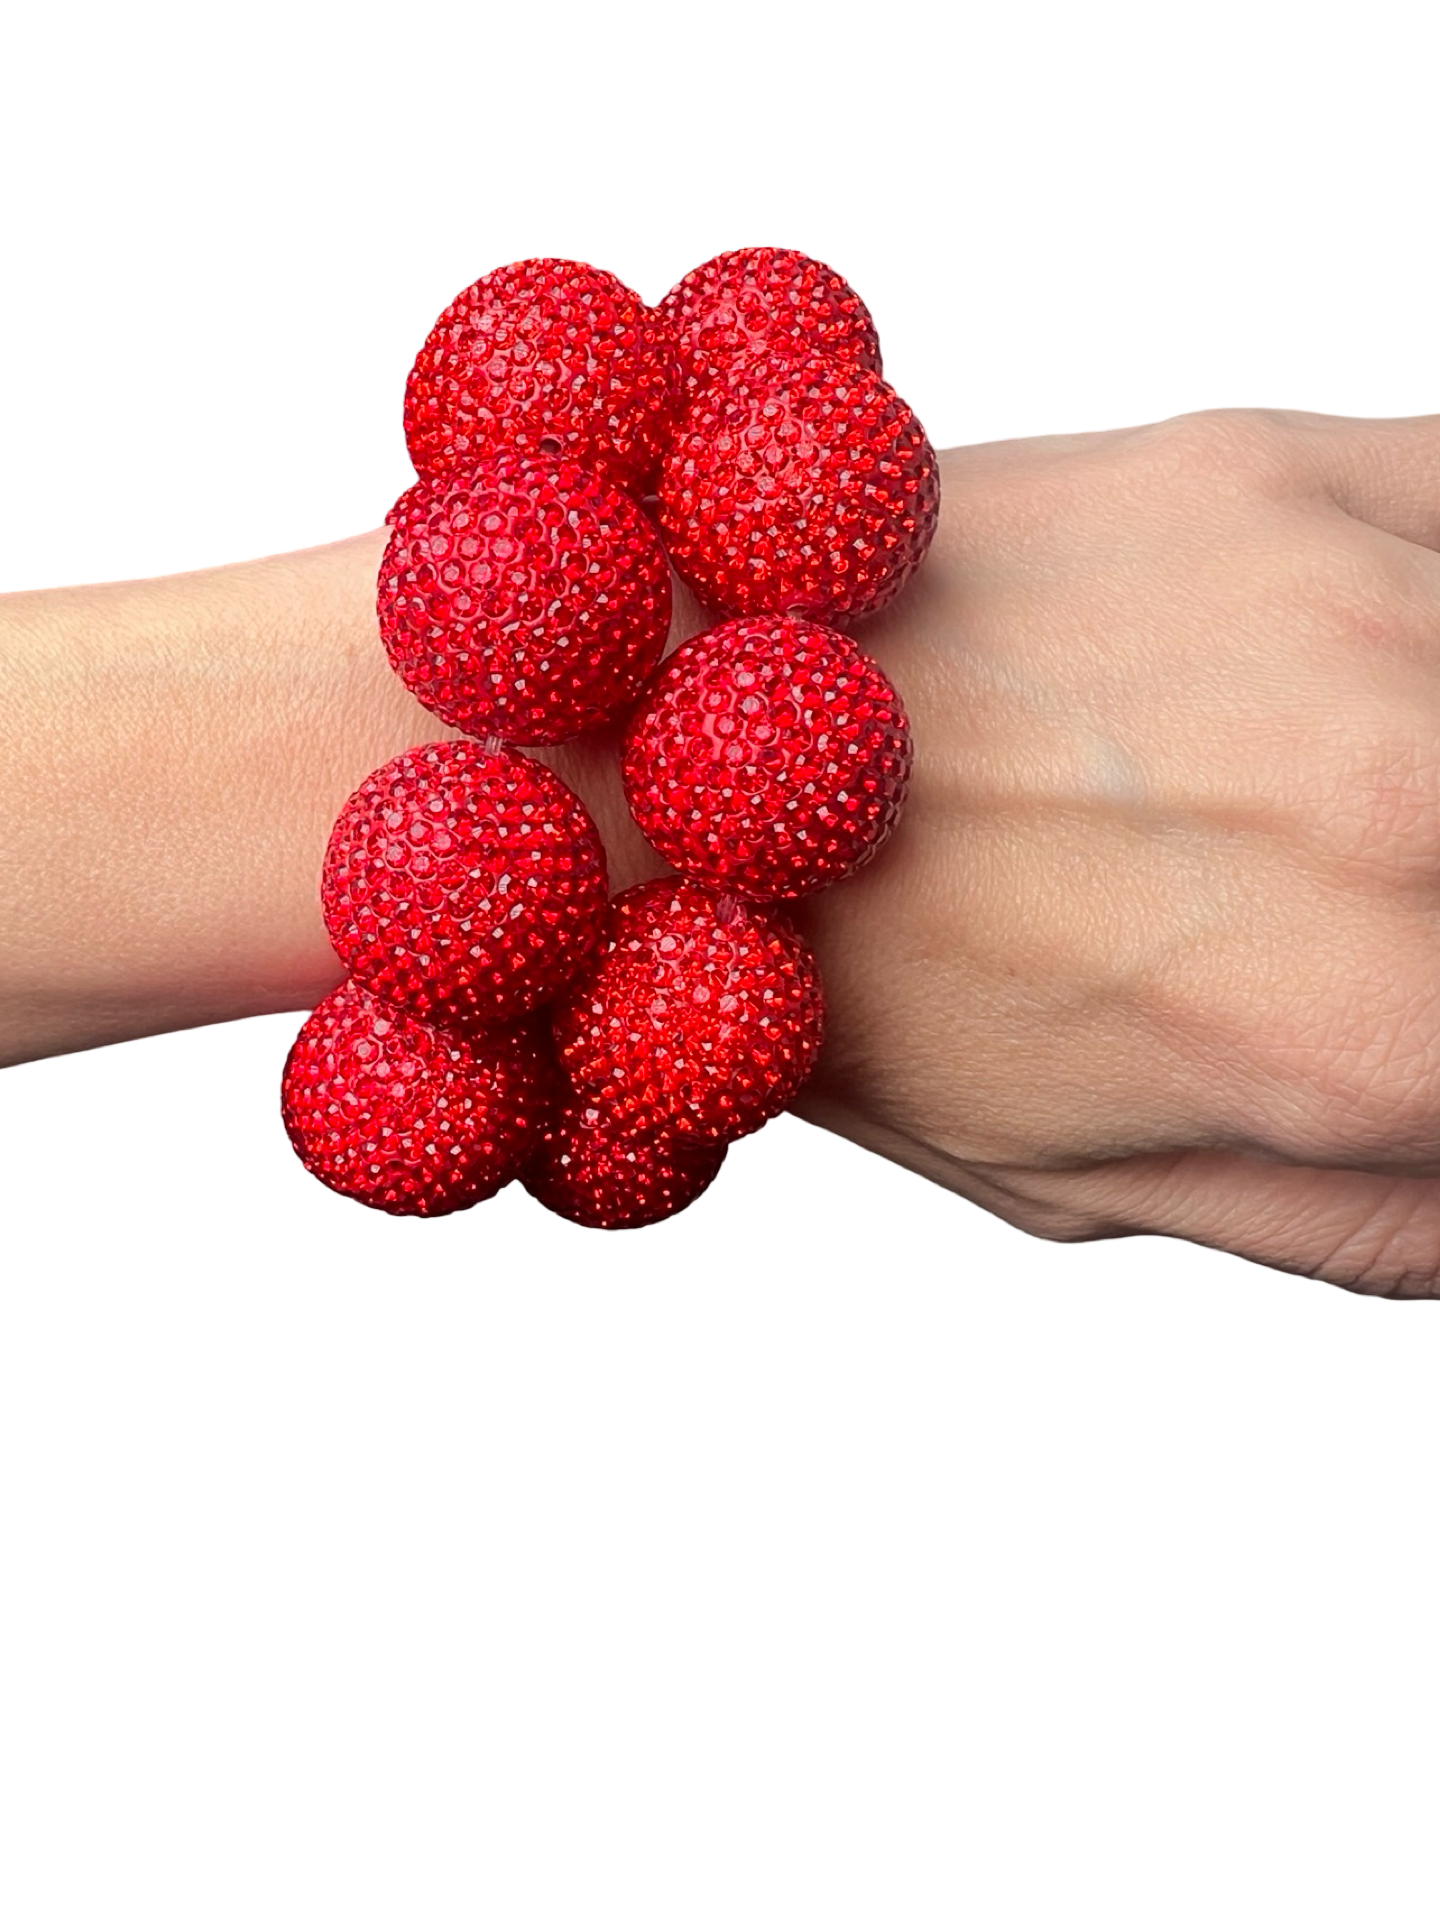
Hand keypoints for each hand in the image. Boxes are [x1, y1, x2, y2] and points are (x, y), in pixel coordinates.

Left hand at [788, 411, 1439, 1296]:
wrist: (669, 755)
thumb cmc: (863, 977)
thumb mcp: (1111, 1188)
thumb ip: (1386, 1215)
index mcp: (1379, 1037)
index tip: (1404, 997)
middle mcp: (1413, 807)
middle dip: (1434, 922)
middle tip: (1365, 917)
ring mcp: (1358, 608)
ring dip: (1419, 772)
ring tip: (1324, 810)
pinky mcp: (1285, 465)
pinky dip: (1436, 611)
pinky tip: (1365, 676)